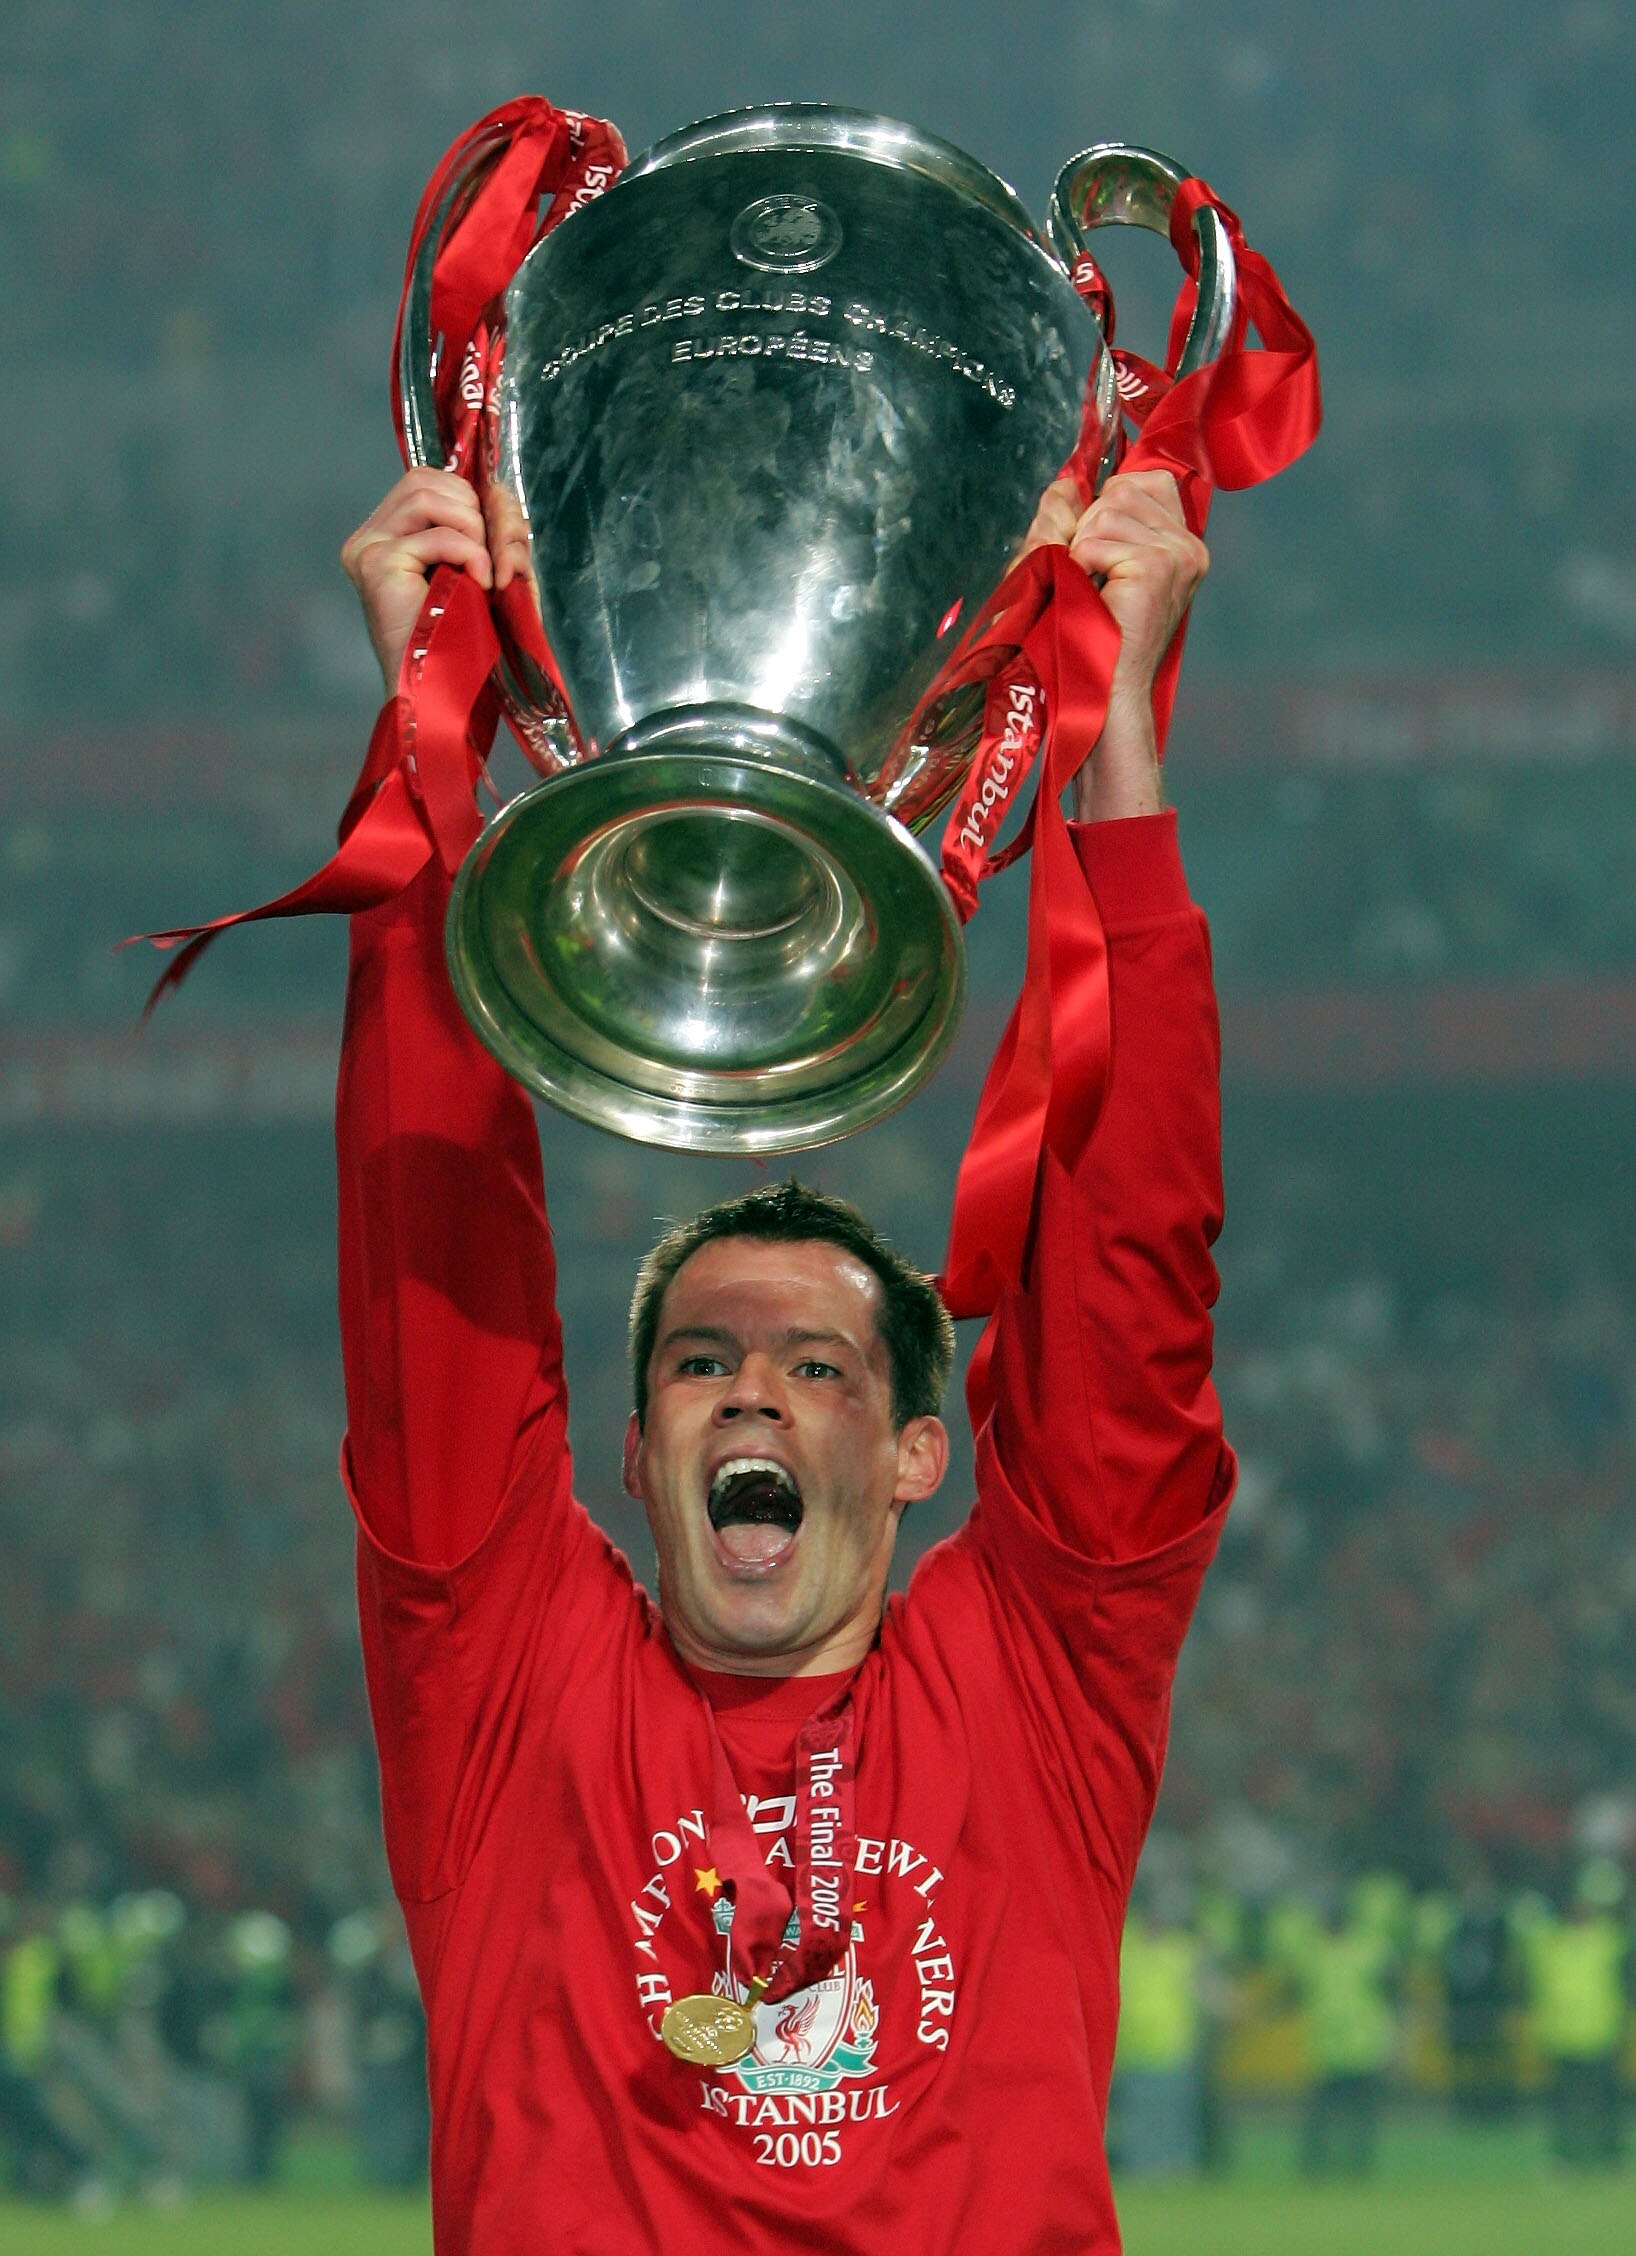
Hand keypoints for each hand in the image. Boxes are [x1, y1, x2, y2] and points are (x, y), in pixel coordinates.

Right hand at [341, 468, 507, 693]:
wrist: (447, 695)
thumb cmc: (469, 643)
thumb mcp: (492, 572)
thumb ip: (495, 529)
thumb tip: (499, 494)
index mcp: (389, 535)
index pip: (429, 482)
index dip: (475, 499)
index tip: (504, 540)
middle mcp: (370, 537)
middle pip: (425, 479)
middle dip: (477, 510)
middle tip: (499, 558)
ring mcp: (368, 549)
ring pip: (427, 496)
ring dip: (472, 529)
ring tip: (485, 572)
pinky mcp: (377, 565)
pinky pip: (437, 535)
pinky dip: (471, 554)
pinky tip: (480, 584)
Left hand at [1020, 469, 1209, 819]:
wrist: (1101, 694)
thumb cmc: (1084, 641)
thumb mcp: (1073, 567)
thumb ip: (1069, 520)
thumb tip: (1065, 482)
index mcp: (1179, 543)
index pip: (1143, 479)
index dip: (1106, 506)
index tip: (1095, 553)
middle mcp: (1188, 544)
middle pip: (1120, 490)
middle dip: (1088, 530)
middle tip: (1091, 580)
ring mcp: (1179, 554)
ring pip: (1106, 512)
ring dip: (1081, 552)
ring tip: (1093, 593)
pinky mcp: (1159, 566)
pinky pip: (1095, 539)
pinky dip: (1080, 567)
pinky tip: (1095, 599)